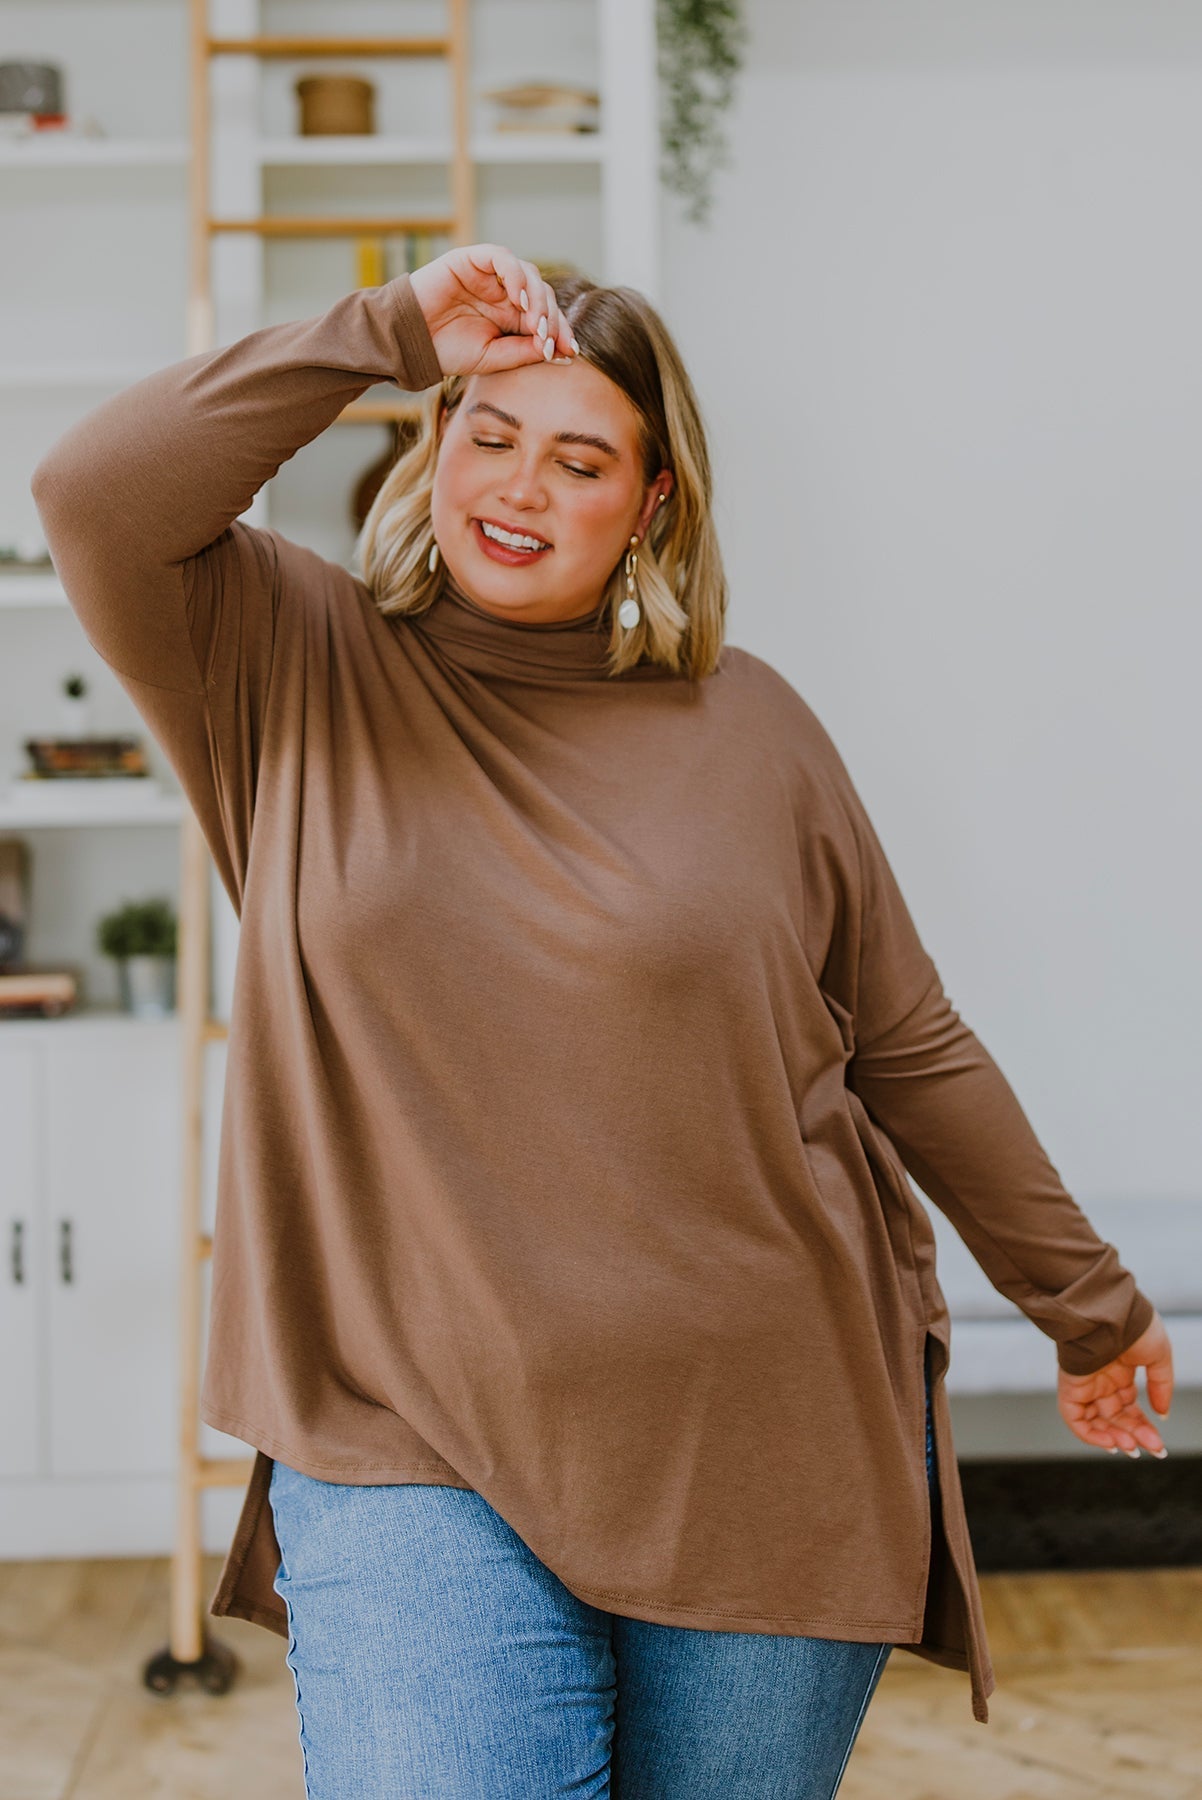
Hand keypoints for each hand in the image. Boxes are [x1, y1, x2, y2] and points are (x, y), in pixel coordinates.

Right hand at [408, 243, 579, 377]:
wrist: (409, 341)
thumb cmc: (447, 351)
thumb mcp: (492, 357)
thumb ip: (523, 351)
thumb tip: (558, 351)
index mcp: (511, 316)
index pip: (546, 316)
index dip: (561, 332)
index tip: (570, 353)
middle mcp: (505, 292)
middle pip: (543, 295)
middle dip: (553, 318)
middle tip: (552, 341)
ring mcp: (490, 275)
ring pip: (529, 275)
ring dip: (538, 299)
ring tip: (536, 323)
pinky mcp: (472, 259)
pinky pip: (502, 258)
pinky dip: (515, 276)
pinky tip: (519, 299)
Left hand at [1057, 1309, 1173, 1456]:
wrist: (1110, 1311)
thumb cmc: (1135, 1325)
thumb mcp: (1159, 1356)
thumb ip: (1161, 1386)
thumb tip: (1163, 1414)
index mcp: (1120, 1370)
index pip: (1129, 1406)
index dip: (1143, 1426)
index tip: (1158, 1444)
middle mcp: (1101, 1378)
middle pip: (1116, 1416)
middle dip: (1135, 1434)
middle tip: (1155, 1449)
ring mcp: (1085, 1382)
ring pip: (1097, 1420)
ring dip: (1116, 1438)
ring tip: (1134, 1447)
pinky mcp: (1070, 1385)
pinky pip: (1075, 1417)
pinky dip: (1090, 1434)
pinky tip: (1112, 1443)